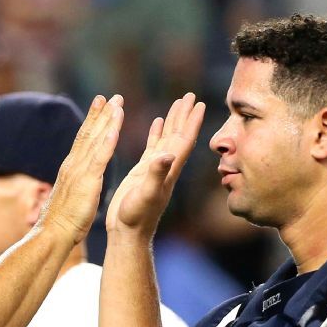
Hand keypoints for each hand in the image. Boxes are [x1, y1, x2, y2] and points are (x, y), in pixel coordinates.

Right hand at [37, 94, 125, 243]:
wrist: (52, 235)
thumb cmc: (61, 222)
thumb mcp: (68, 198)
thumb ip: (73, 185)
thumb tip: (75, 182)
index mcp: (71, 169)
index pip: (82, 140)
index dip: (92, 122)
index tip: (100, 106)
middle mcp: (73, 165)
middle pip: (88, 134)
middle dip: (100, 114)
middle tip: (111, 96)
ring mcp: (80, 172)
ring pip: (95, 140)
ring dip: (107, 120)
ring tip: (117, 103)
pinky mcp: (88, 182)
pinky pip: (100, 158)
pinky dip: (107, 142)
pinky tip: (115, 128)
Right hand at [105, 92, 205, 241]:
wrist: (128, 232)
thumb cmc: (136, 217)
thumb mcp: (146, 193)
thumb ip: (156, 174)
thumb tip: (167, 155)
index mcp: (169, 170)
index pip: (184, 141)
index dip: (192, 123)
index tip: (199, 104)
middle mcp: (165, 166)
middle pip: (178, 135)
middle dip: (184, 115)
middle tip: (190, 95)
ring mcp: (155, 168)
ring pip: (167, 138)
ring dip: (173, 120)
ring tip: (178, 102)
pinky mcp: (143, 171)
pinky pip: (152, 146)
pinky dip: (156, 132)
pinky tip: (158, 122)